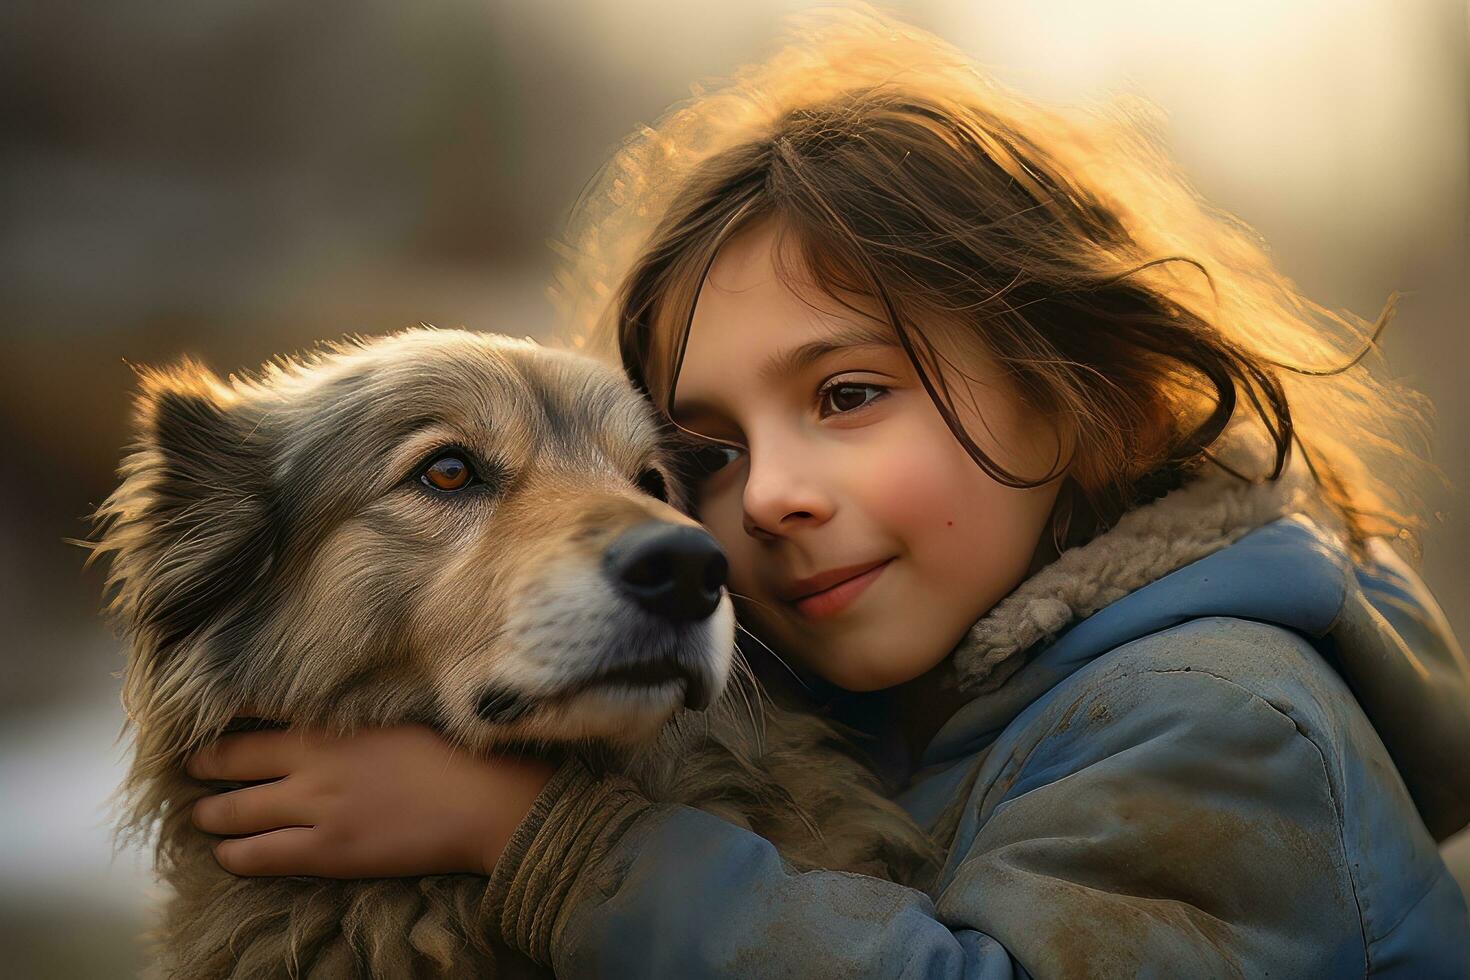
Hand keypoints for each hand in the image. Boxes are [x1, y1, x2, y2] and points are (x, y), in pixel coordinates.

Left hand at [186, 723, 555, 878]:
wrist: (483, 800)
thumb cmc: (449, 754)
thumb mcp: (392, 717)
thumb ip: (347, 719)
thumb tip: (317, 719)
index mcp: (331, 722)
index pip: (255, 712)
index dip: (223, 718)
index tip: (205, 723)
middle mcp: (313, 761)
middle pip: (232, 761)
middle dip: (204, 766)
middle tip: (191, 770)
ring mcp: (316, 808)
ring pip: (234, 813)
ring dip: (211, 815)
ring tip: (203, 817)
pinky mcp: (326, 851)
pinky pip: (258, 856)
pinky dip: (232, 855)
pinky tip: (227, 855)